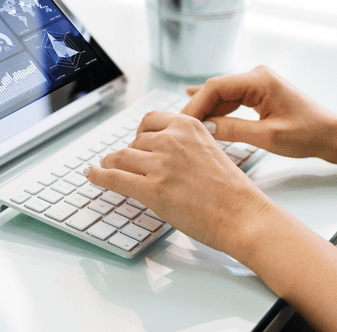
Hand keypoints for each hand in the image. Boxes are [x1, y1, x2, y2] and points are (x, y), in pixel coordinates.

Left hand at [88, 110, 272, 256]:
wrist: (243, 215)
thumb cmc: (231, 191)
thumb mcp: (209, 150)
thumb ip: (184, 145)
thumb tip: (156, 149)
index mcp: (188, 126)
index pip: (149, 121)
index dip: (139, 134)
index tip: (135, 142)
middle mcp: (171, 140)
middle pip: (134, 142)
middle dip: (130, 155)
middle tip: (129, 166)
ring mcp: (160, 164)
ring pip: (121, 157)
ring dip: (113, 165)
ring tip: (108, 170)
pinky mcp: (152, 189)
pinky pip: (115, 177)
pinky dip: (99, 176)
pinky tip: (92, 176)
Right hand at [180, 65, 336, 160]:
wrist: (332, 134)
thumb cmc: (308, 135)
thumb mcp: (268, 137)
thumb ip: (233, 130)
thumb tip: (203, 128)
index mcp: (260, 80)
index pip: (215, 87)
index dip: (195, 105)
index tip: (181, 124)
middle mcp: (256, 75)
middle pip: (215, 89)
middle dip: (197, 108)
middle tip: (178, 129)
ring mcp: (257, 82)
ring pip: (221, 94)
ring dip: (206, 110)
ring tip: (186, 127)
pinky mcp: (258, 92)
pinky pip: (231, 99)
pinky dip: (217, 109)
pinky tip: (199, 112)